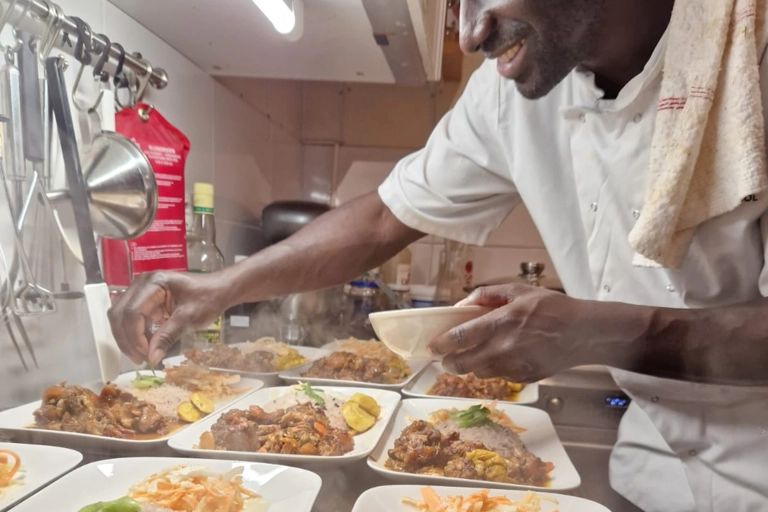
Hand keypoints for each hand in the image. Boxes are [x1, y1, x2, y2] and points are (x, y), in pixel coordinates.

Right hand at [108, 271, 227, 365]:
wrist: (218, 290)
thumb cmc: (208, 299)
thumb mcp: (189, 318)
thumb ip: (168, 337)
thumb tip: (151, 359)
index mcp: (153, 283)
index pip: (132, 312)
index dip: (135, 337)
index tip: (146, 355)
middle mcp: (142, 283)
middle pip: (120, 314)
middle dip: (127, 340)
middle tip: (140, 359)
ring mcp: (141, 290)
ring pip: (121, 317)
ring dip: (129, 338)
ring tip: (143, 355)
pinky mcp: (144, 299)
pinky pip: (131, 318)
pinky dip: (136, 334)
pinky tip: (147, 346)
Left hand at [428, 284, 598, 382]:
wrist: (584, 333)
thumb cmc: (552, 307)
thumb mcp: (518, 291)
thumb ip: (487, 295)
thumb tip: (461, 305)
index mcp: (501, 322)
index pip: (460, 337)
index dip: (441, 344)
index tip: (432, 347)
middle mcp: (504, 348)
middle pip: (463, 363)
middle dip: (449, 362)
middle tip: (445, 358)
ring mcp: (515, 366)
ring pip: (479, 373)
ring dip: (471, 366)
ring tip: (471, 356)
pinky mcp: (524, 378)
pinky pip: (499, 377)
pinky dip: (493, 369)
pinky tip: (499, 358)